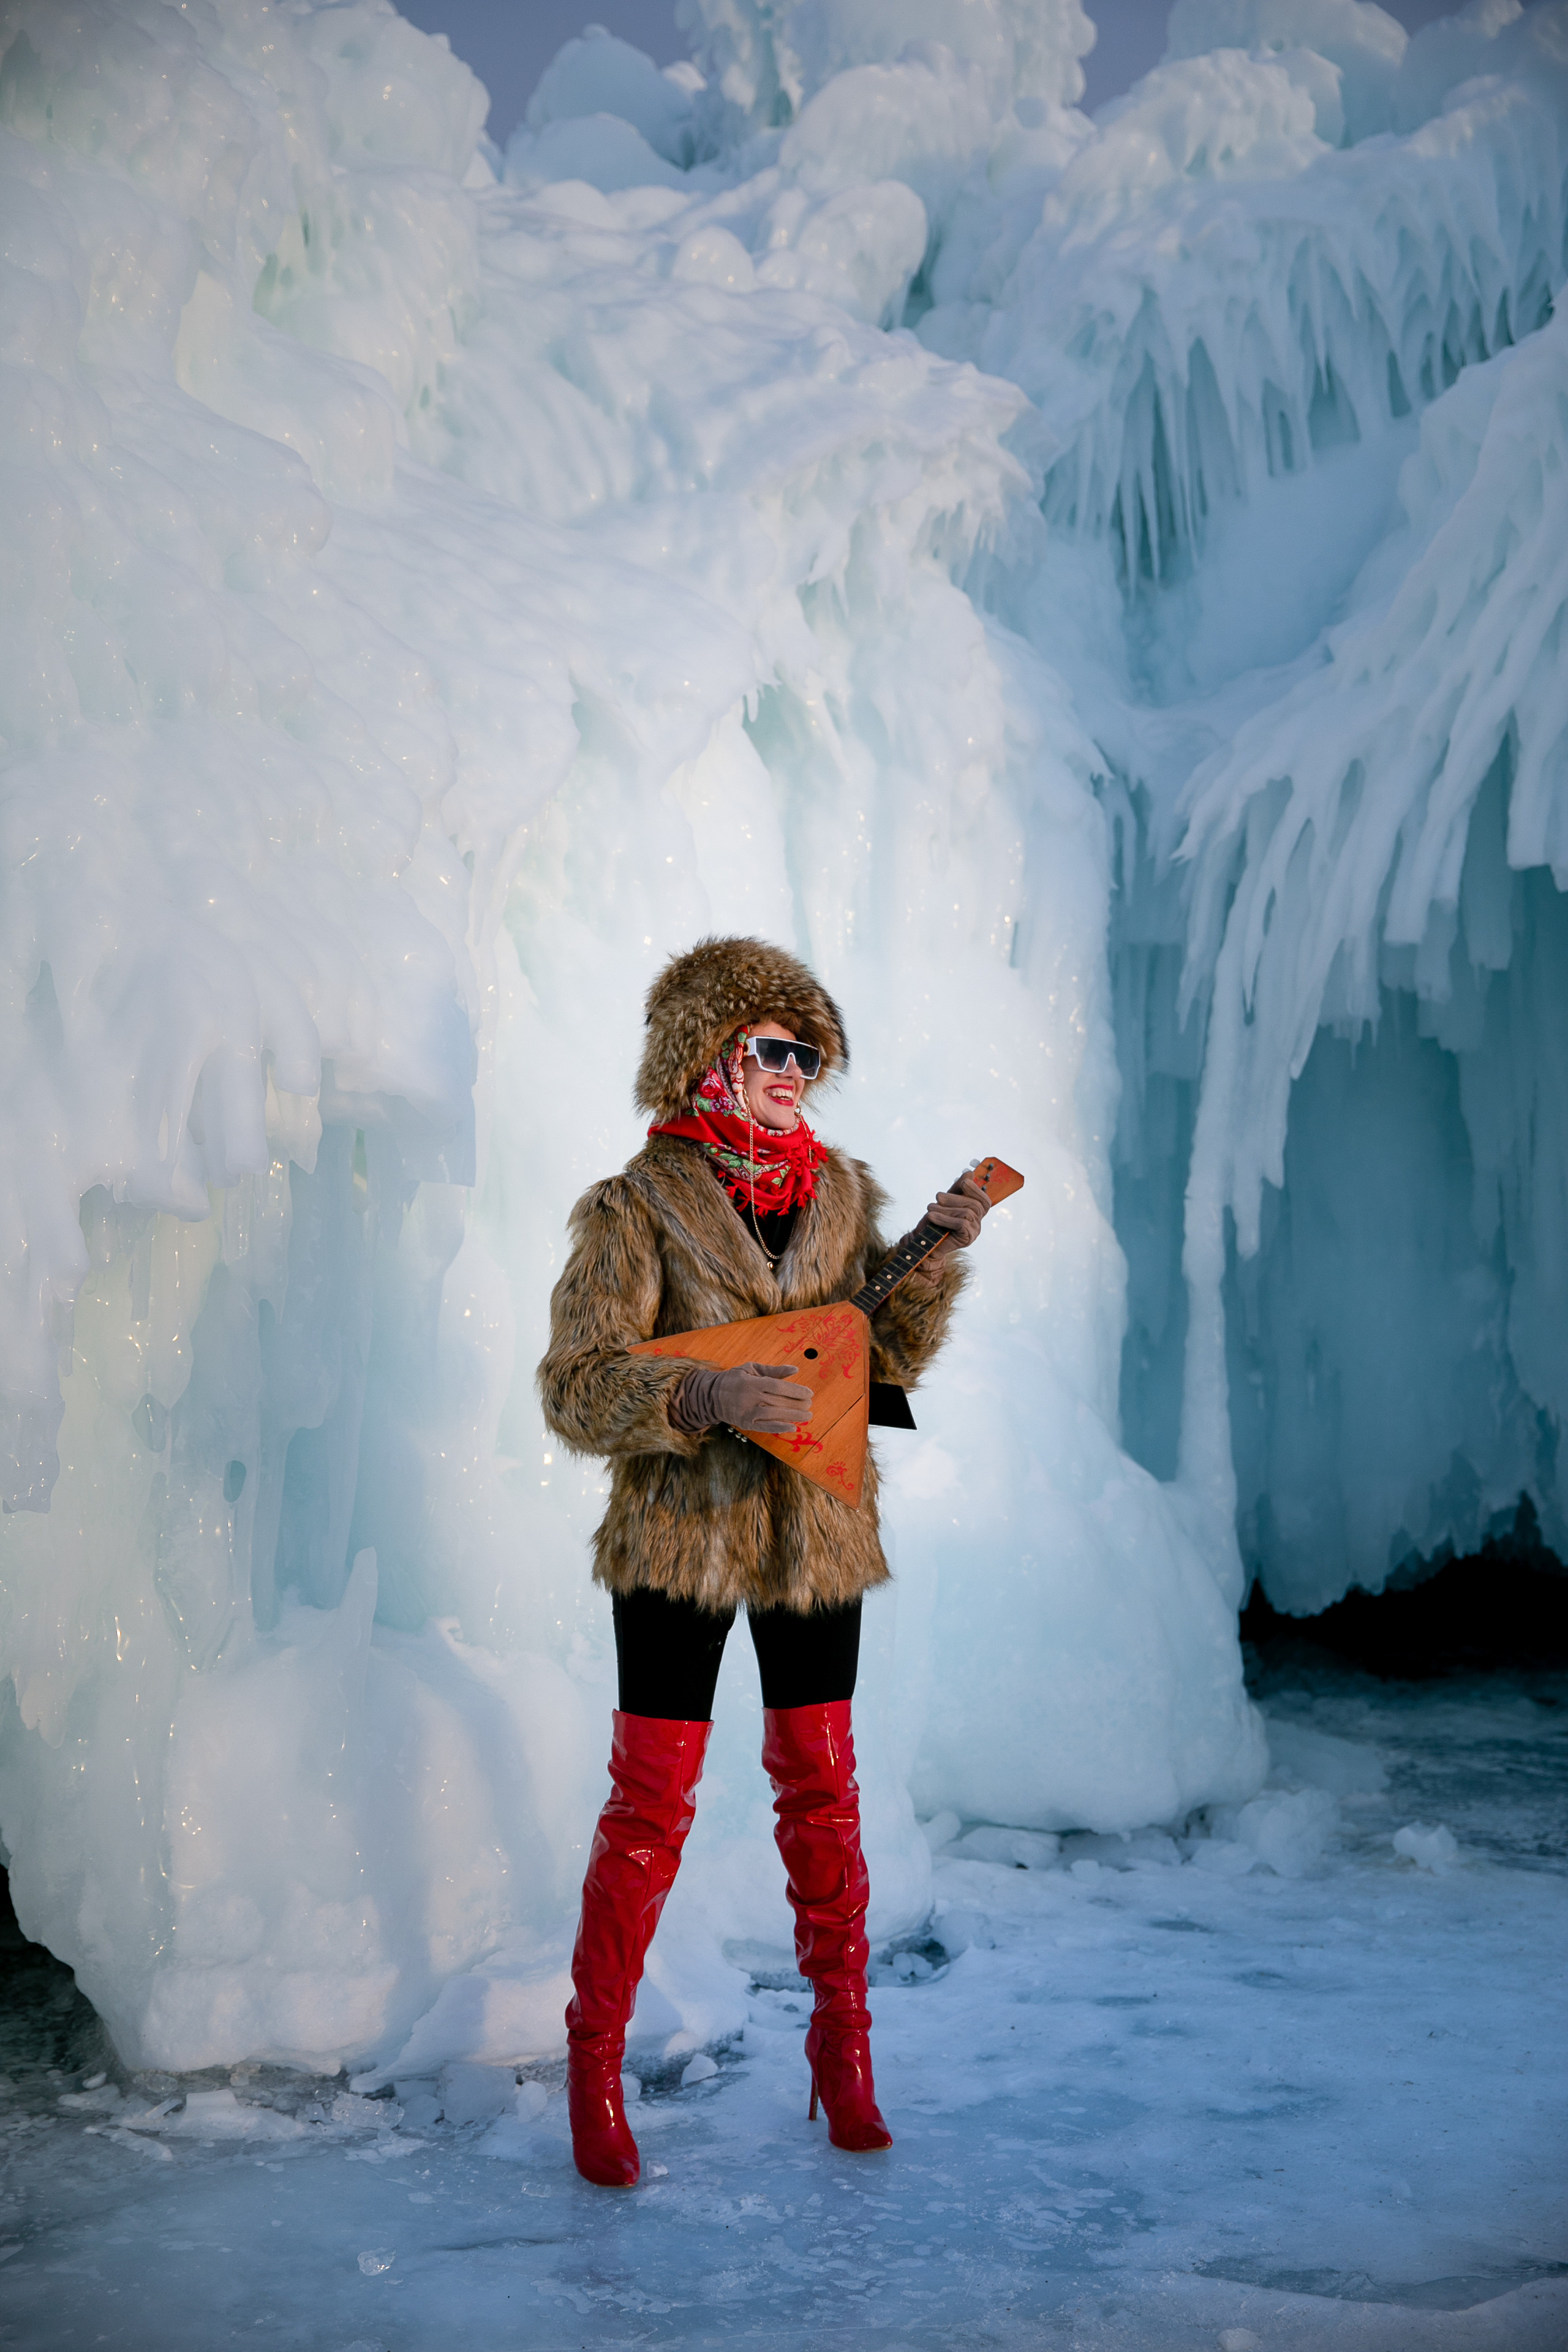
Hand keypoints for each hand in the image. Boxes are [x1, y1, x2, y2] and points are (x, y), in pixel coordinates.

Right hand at [672, 1361, 813, 1434]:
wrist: (711, 1395)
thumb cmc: (735, 1379)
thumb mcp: (751, 1369)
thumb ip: (774, 1370)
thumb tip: (795, 1369)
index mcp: (752, 1383)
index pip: (778, 1387)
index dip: (795, 1390)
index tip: (809, 1393)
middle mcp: (750, 1398)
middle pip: (779, 1402)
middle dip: (798, 1404)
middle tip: (810, 1405)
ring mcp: (747, 1412)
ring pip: (774, 1415)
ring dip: (793, 1417)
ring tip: (807, 1416)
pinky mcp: (745, 1423)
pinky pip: (765, 1427)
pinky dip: (779, 1428)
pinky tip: (792, 1427)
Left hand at [910, 1172, 988, 1284]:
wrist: (922, 1241)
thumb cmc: (934, 1221)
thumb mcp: (945, 1201)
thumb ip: (957, 1189)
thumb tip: (969, 1173)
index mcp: (975, 1214)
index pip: (984, 1200)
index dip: (976, 1189)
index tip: (964, 1183)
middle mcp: (978, 1223)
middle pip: (975, 1205)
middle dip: (955, 1198)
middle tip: (937, 1196)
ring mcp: (974, 1232)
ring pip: (967, 1213)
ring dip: (946, 1208)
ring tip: (929, 1208)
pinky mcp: (968, 1239)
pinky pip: (962, 1223)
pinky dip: (945, 1218)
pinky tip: (931, 1216)